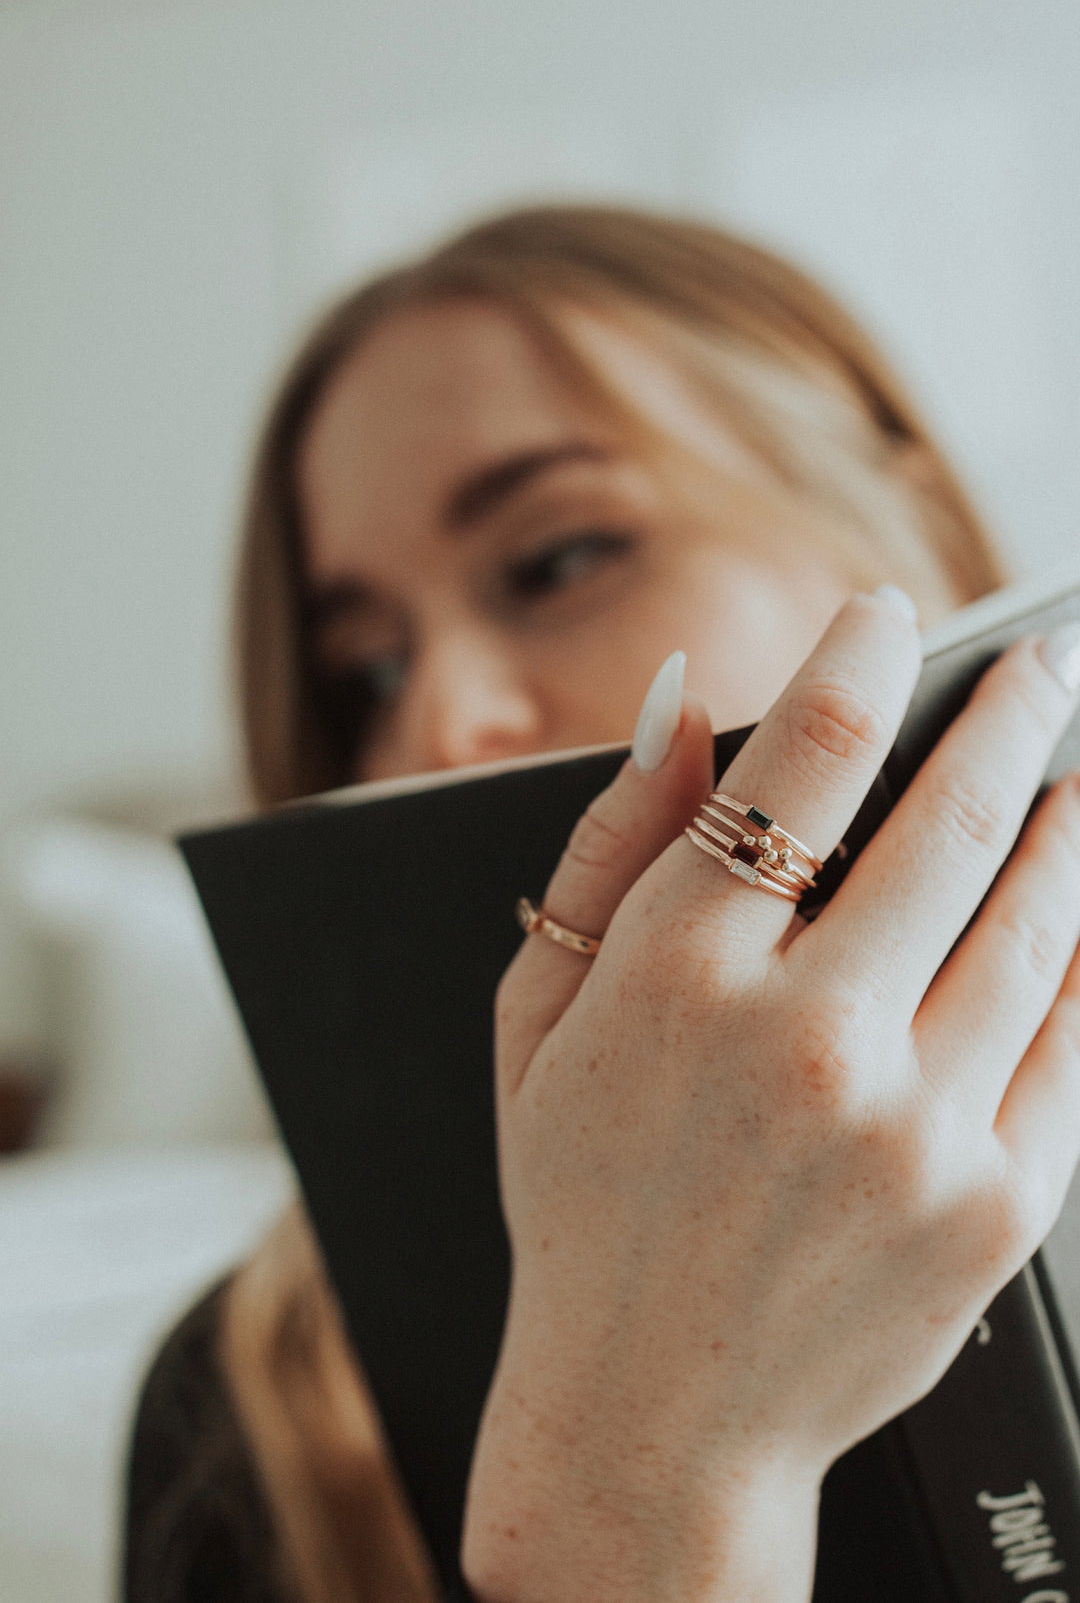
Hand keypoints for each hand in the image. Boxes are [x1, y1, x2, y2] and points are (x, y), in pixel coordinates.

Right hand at [462, 595, 1079, 1602]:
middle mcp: (805, 1041)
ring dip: (1071, 825)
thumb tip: (680, 708)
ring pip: (1035, 924)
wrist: (658, 1415)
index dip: (857, 660)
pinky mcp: (993, 1204)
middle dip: (1007, 718)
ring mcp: (915, 1128)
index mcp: (677, 979)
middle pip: (948, 822)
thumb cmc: (584, 1203)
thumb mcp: (538, 1023)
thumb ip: (606, 851)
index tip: (887, 615)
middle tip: (1042, 662)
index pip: (802, 760)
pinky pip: (1074, 1042)